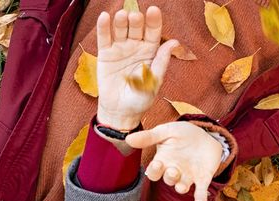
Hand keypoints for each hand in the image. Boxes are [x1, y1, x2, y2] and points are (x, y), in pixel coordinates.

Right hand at [96, 6, 177, 129]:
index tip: (153, 10)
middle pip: (136, 27)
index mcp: (151, 51)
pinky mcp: (105, 53)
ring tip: (121, 16)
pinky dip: (104, 27)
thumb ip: (161, 62)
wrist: (120, 112)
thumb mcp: (154, 82)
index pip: (153, 32)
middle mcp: (136, 45)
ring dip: (121, 20)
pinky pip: (104, 37)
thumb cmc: (141, 99)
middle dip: (136, 20)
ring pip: (120, 29)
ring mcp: (120, 48)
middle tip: (135, 17)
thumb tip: (174, 42)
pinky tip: (105, 17)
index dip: (154, 20)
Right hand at [126, 121, 222, 200]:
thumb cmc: (182, 134)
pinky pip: (200, 191)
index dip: (155, 170)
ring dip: (181, 187)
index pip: (154, 171)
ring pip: (182, 187)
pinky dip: (201, 198)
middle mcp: (174, 172)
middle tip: (173, 170)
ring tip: (181, 186)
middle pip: (168, 180)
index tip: (157, 164)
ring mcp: (188, 176)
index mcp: (163, 161)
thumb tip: (128, 138)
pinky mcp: (202, 179)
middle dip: (170, 177)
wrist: (205, 135)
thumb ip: (149, 137)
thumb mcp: (166, 132)